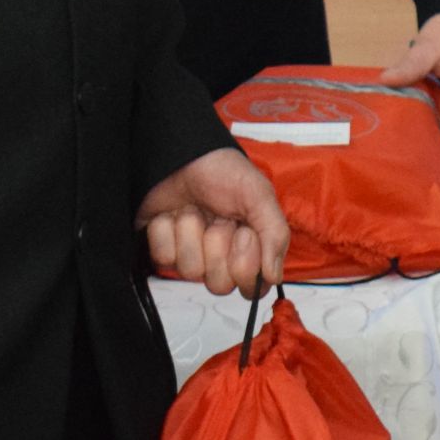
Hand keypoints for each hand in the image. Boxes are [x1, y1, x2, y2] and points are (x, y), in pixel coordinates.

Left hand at [138, 145, 289, 295]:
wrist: (182, 154)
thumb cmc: (223, 170)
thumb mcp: (258, 194)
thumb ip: (274, 234)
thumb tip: (274, 276)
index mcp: (251, 247)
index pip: (253, 285)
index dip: (245, 264)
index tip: (244, 234)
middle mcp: (222, 256)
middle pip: (220, 284)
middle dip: (216, 247)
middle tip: (217, 219)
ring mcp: (192, 254)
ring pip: (190, 271)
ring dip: (191, 234)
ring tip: (194, 209)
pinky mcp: (165, 250)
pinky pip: (164, 258)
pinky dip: (167, 232)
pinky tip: (172, 214)